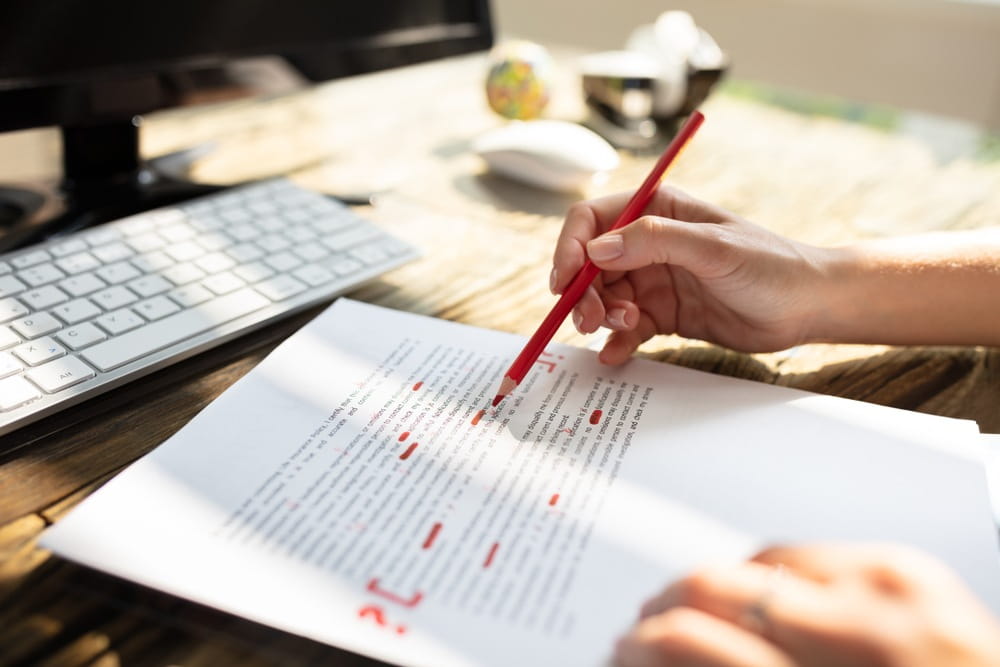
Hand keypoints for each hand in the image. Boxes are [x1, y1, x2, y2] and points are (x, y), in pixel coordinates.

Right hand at [551, 186, 829, 362]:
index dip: (570, 247)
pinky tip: (617, 354)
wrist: (807, 308)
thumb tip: (597, 249)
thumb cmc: (770, 265)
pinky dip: (616, 341)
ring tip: (623, 329)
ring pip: (604, 297)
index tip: (564, 281)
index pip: (592, 219)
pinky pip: (625, 327)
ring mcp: (654, 279)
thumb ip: (654, 241)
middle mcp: (648, 242)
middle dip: (582, 292)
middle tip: (589, 320)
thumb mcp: (712, 248)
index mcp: (657, 209)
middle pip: (590, 264)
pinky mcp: (662, 314)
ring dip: (600, 316)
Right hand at [614, 543, 999, 666]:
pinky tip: (775, 605)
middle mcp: (854, 630)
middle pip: (712, 581)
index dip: (644, 642)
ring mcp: (886, 589)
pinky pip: (808, 553)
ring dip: (722, 586)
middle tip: (651, 625)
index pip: (692, 637)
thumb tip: (666, 653)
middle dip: (667, 603)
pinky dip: (778, 576)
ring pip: (752, 557)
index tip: (625, 648)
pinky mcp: (908, 566)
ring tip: (712, 611)